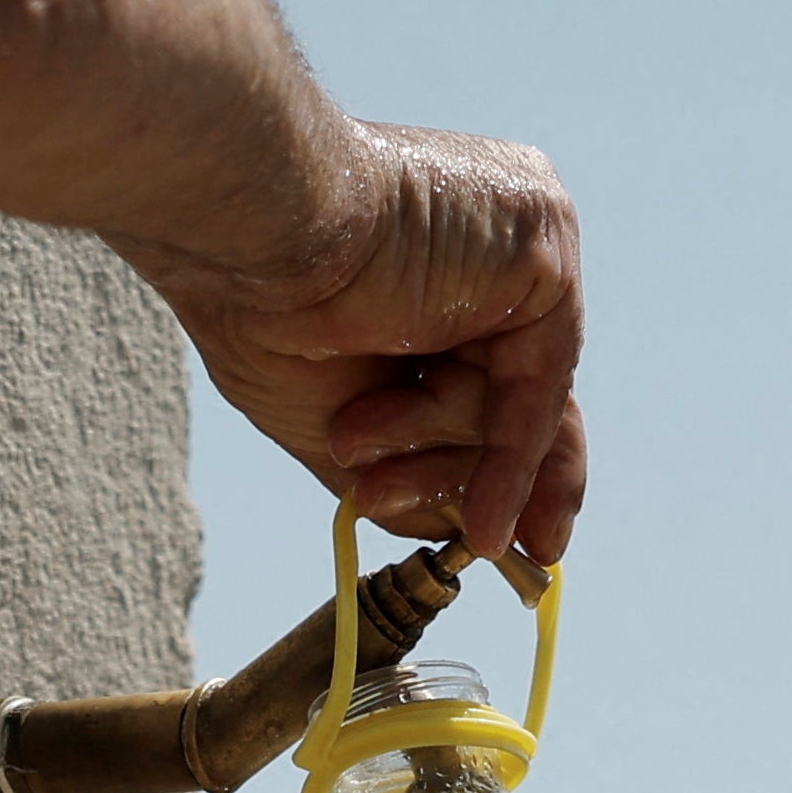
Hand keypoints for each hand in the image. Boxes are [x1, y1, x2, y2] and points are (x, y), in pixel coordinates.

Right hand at [134, 124, 587, 568]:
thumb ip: (406, 468)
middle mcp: (491, 243)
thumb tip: (459, 536)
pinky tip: (484, 526)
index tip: (497, 543)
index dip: (499, 465)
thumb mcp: (337, 416)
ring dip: (447, 461)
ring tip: (365, 467)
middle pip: (524, 392)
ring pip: (521, 399)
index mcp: (439, 264)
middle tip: (495, 558)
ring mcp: (523, 238)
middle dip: (498, 485)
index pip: (493, 375)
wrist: (249, 233)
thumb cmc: (260, 307)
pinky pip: (541, 387)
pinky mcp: (542, 247)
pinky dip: (512, 465)